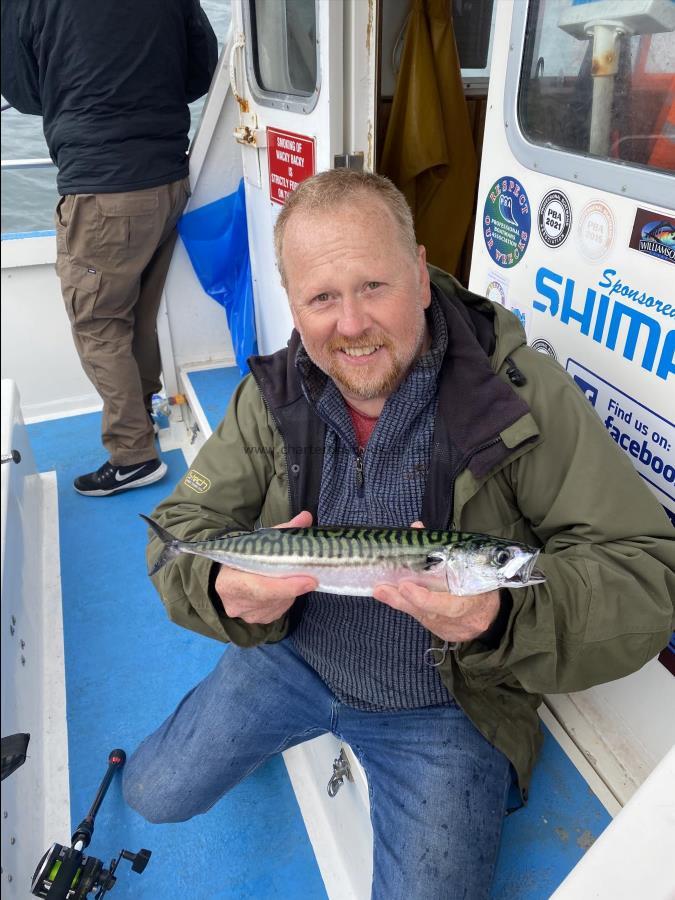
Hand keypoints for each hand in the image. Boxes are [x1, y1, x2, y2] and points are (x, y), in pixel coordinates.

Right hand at [215, 511, 317, 623]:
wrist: (227, 578)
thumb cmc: (244, 556)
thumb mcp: (258, 542)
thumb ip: (282, 531)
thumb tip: (306, 518)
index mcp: (229, 582)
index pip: (261, 588)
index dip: (287, 586)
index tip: (310, 580)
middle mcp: (236, 604)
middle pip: (274, 598)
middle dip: (294, 587)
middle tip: (312, 577)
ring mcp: (247, 615)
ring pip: (280, 605)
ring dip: (291, 593)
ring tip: (294, 578)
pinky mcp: (259, 621)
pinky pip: (280, 610)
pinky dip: (287, 599)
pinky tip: (285, 588)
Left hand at [372, 521, 500, 642]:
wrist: (491, 613)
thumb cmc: (480, 582)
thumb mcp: (469, 564)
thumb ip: (442, 548)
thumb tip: (417, 527)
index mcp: (475, 600)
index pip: (449, 605)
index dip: (425, 598)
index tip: (405, 586)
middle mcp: (464, 618)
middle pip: (430, 612)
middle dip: (404, 600)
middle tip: (382, 589)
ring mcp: (454, 628)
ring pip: (423, 616)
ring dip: (400, 603)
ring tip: (380, 590)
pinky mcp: (444, 633)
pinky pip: (424, 620)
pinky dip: (409, 607)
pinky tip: (393, 597)